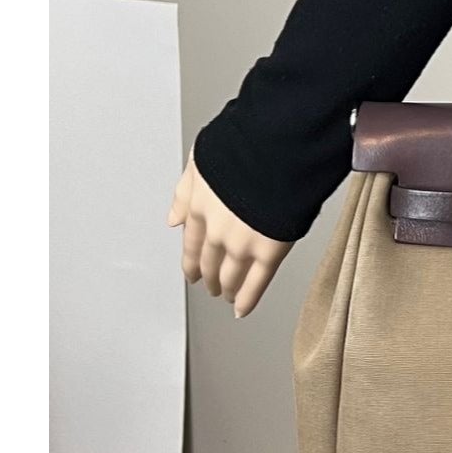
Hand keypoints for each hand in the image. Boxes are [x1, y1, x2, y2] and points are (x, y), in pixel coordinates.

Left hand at [168, 150, 291, 317]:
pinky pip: (257, 281)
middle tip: (211, 286)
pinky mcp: (270, 249)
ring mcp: (242, 242)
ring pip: (230, 275)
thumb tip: (173, 219)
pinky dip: (249, 298)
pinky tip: (243, 308)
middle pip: (208, 262)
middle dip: (209, 276)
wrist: (278, 146)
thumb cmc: (247, 143)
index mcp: (200, 205)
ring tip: (228, 296)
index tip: (192, 272)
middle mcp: (216, 229)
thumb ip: (185, 190)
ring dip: (227, 288)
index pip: (190, 242)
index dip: (190, 260)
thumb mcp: (203, 159)